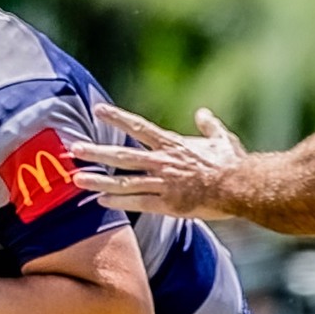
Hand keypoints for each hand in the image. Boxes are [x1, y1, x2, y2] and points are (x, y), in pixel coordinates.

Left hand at [67, 102, 246, 218]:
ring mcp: (162, 183)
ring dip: (98, 179)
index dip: (117, 117)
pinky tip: (100, 201)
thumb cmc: (233, 163)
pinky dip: (118, 202)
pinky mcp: (166, 205)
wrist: (240, 187)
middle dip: (96, 152)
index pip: (138, 126)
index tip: (98, 109)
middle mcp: (162, 162)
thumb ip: (209, 126)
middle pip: (121, 155)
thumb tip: (203, 113)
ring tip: (76, 179)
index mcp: (172, 144)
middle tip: (73, 149)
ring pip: (123, 181)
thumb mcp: (221, 139)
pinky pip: (136, 203)